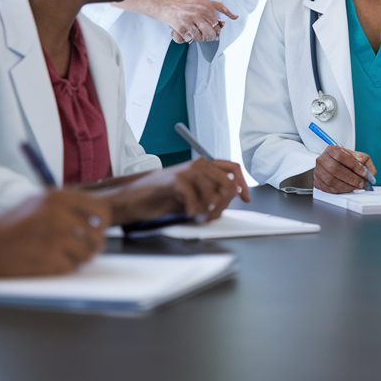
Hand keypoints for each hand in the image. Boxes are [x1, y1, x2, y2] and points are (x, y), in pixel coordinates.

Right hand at [0, 189, 109, 279]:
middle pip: (98, 235)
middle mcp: (59, 214)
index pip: (101, 210)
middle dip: (93, 245)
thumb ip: (65, 206)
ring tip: (60, 255)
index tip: (98, 230)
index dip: (103, 223)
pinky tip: (47, 262)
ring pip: (87, 254)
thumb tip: (95, 217)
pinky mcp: (49, 259)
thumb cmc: (6, 227)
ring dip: (78, 259)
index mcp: (57, 197)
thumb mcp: (36, 202)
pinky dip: (62, 269)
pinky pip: (71, 268)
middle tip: (84, 249)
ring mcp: (55, 237)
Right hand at [100, 159, 250, 224]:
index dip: (242, 184)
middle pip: (228, 183)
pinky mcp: (177, 180)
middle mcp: (198, 164)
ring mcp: (187, 170)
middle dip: (224, 205)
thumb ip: (212, 192)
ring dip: (209, 211)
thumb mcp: (194, 194)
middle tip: (212, 216)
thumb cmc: (164, 197)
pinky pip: (196, 200)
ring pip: (214, 194)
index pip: (232, 168)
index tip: (245, 198)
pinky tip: (187, 213)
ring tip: (198, 217)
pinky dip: (194, 211)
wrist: (136, 198)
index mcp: (204, 165)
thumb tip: (232, 198)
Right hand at [159, 0, 235, 42]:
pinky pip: (191, 38)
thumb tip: (233, 16)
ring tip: (195, 34)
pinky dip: (190, 39)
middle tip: (205, 35)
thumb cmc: (181, 3)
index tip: (217, 29)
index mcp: (204, 4)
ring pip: (203, 36)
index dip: (218, 28)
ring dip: (200, 38)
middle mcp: (198, 11)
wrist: (163, 4)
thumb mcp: (199, 0)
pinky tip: (187, 34)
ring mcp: (190, 19)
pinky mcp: (181, 26)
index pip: (218, 20)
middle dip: (210, 36)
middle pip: (212, 30)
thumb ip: (215, 7)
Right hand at [314, 145, 375, 193]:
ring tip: (355, 187)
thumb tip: (366, 168)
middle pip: (335, 169)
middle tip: (360, 183)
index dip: (354, 166)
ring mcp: (318, 171)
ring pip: (331, 180)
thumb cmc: (344, 160)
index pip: (341, 156)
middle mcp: (322, 159)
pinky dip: (339, 190)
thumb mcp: (355, 156)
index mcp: (331, 150)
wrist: (330, 164)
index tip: (363, 173)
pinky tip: (346, 188)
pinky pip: (328, 188)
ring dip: (346, 186)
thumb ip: (363, 160)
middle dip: (351, 178)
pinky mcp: (317, 181)